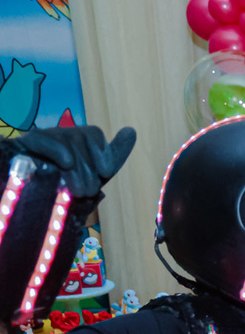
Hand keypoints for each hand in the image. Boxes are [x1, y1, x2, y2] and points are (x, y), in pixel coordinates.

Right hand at [12, 125, 135, 198]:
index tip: (103, 173)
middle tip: (86, 190)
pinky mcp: (25, 143)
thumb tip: (131, 131)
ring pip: (67, 143)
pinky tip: (66, 164)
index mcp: (80, 138)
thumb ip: (114, 154)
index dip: (103, 156)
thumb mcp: (97, 174)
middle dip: (89, 169)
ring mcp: (43, 136)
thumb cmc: (72, 188)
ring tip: (76, 190)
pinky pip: (44, 140)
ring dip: (76, 171)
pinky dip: (58, 151)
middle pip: (82, 141)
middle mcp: (62, 133)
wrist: (37, 202)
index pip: (96, 137)